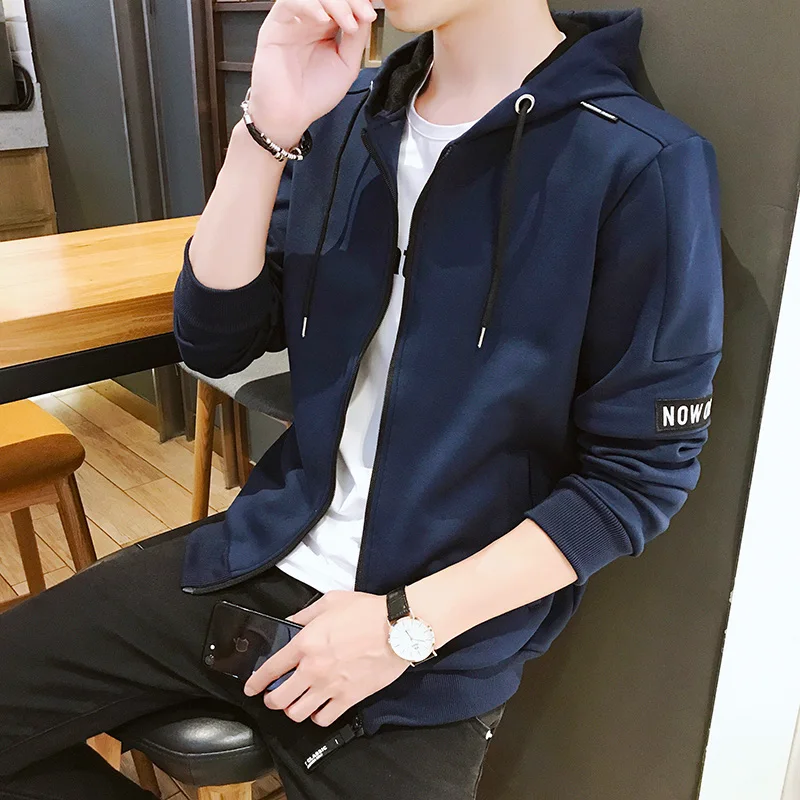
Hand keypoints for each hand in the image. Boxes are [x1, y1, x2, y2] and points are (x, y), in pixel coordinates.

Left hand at [243, 591, 407, 726]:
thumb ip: (306, 614)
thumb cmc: (367, 611)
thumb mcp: (331, 602)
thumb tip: (292, 622)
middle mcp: (313, 669)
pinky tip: (320, 708)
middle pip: (279, 698)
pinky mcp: (348, 698)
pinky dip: (318, 716)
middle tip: (274, 697)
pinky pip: (323, 719)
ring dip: (293, 710)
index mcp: (305, 643)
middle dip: (272, 700)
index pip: (270, 669)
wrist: (397, 628)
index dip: (255, 682)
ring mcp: (330, 687)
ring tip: (297, 703)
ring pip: (297, 713)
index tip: (251, 687)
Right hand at [248, 0, 376, 146]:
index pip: (344, 3)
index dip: (358, 4)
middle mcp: (310, 20)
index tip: (370, 14)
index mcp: (327, 28)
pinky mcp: (276, 24)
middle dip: (351, 1)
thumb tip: (366, 14)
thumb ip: (356, 40)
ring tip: (348, 23)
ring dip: (335, 3)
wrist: (290, 115)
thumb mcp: (347, 66)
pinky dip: (310, 6)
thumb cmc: (314, 95)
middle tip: (364, 14)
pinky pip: (290, 3)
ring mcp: (294, 20)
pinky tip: (323, 20)